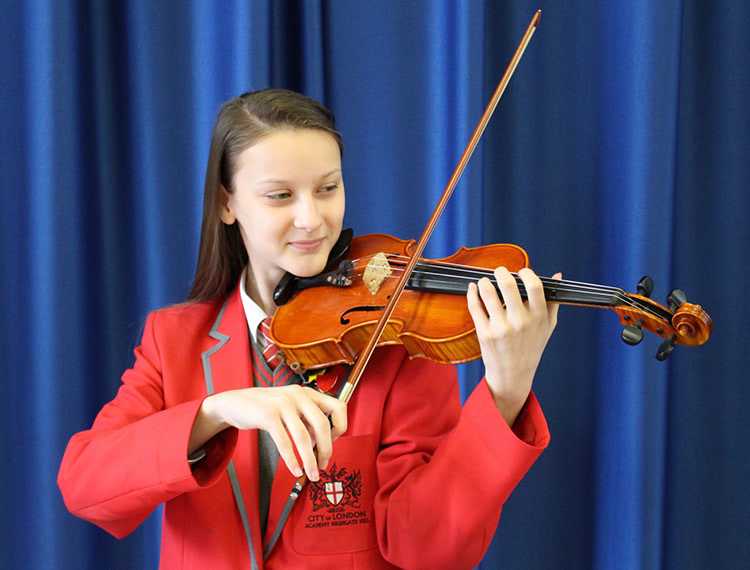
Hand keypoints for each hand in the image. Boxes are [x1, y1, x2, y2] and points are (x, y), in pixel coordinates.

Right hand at [191, 385, 346, 480]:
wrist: (234, 402)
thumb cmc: (266, 407)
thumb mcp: (291, 408)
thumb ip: (307, 421)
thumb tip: (323, 444)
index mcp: (308, 393)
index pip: (338, 407)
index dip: (340, 427)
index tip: (331, 441)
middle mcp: (298, 395)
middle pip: (323, 425)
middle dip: (326, 450)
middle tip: (323, 465)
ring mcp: (283, 404)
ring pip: (304, 437)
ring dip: (310, 460)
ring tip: (312, 474)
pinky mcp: (268, 415)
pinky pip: (285, 442)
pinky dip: (292, 459)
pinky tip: (295, 469)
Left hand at [466, 267, 559, 425]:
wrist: (513, 375)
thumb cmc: (531, 348)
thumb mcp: (547, 327)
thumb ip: (552, 301)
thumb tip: (558, 276)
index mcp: (538, 317)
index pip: (535, 286)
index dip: (527, 273)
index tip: (521, 272)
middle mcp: (520, 322)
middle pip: (509, 285)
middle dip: (501, 272)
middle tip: (499, 271)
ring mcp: (501, 328)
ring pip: (489, 294)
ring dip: (484, 282)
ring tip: (484, 281)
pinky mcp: (485, 333)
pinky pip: (475, 307)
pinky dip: (472, 293)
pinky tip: (473, 288)